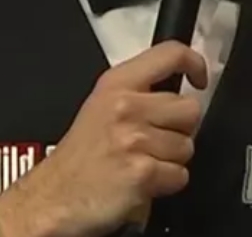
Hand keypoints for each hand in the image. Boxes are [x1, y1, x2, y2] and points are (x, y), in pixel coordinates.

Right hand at [0, 40, 207, 236]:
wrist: (53, 197)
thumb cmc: (79, 157)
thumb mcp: (101, 106)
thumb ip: (138, 92)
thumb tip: (180, 88)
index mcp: (117, 84)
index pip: (170, 54)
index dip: (194, 63)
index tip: (198, 78)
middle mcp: (125, 106)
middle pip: (190, 109)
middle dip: (179, 130)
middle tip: (152, 141)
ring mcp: (134, 138)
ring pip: (187, 146)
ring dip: (171, 160)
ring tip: (141, 162)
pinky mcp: (142, 171)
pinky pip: (180, 175)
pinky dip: (166, 184)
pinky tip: (141, 181)